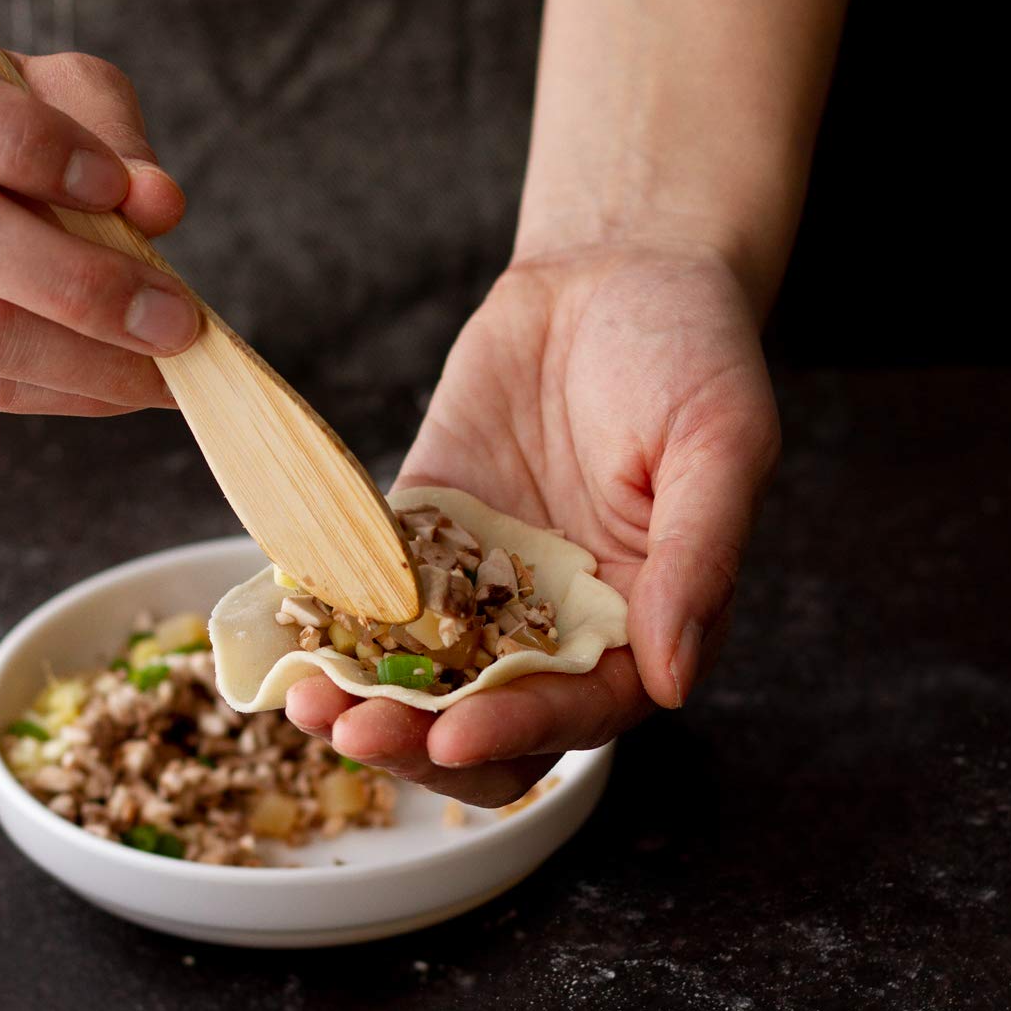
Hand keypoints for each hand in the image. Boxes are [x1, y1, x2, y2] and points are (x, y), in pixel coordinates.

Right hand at [0, 3, 197, 414]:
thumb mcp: (55, 94)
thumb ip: (108, 134)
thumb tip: (158, 205)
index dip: (27, 143)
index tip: (120, 190)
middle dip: (78, 284)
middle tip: (178, 322)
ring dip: (83, 361)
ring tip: (167, 371)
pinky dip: (61, 393)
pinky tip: (120, 388)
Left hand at [286, 243, 780, 803]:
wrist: (611, 270)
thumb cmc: (692, 351)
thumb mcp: (722, 443)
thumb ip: (700, 560)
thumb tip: (671, 682)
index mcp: (639, 622)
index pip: (579, 708)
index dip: (519, 729)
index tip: (455, 738)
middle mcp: (557, 624)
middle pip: (489, 717)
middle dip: (422, 740)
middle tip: (359, 735)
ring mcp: (483, 585)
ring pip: (422, 673)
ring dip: (367, 699)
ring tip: (309, 703)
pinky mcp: (423, 538)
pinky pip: (372, 593)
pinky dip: (331, 622)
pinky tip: (288, 632)